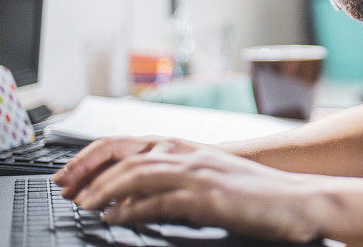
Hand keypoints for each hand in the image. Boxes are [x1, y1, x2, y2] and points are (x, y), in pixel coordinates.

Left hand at [54, 138, 319, 242]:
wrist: (299, 198)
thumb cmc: (258, 192)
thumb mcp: (212, 178)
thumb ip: (174, 182)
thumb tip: (132, 198)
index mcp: (189, 147)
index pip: (129, 143)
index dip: (93, 156)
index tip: (69, 173)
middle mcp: (189, 154)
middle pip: (125, 152)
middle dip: (88, 168)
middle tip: (63, 187)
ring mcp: (198, 174)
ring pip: (137, 173)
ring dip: (103, 189)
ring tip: (82, 205)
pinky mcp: (208, 198)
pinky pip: (160, 201)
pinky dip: (131, 209)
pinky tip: (116, 219)